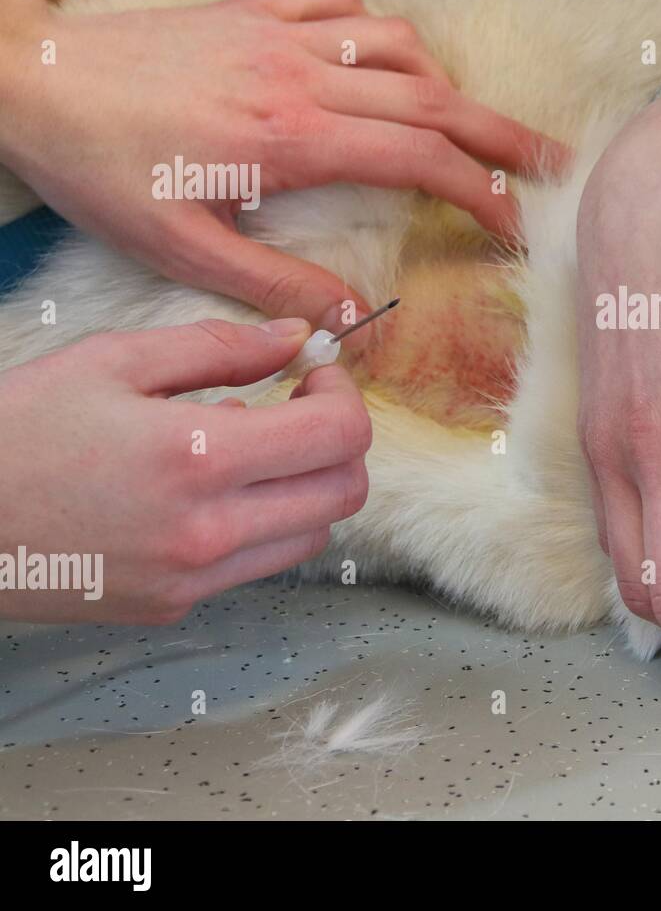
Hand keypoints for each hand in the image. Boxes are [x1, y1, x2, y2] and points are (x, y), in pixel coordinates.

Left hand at [0, 0, 564, 344]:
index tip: (517, 224)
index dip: (481, 193)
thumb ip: (278, 285)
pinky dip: (377, 28)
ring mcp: (280, 34)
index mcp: (293, 141)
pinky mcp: (253, 10)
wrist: (30, 82)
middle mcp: (302, 77)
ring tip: (464, 123)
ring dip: (444, 81)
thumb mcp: (184, 250)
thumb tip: (356, 315)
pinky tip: (378, 60)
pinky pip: (340, 1)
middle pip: (434, 97)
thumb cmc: (103, 172)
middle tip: (552, 161)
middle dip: (502, 135)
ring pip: (398, 43)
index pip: (420, 159)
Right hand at [0, 318, 370, 623]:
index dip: (344, 395)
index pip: (340, 436)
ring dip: (309, 485)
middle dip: (341, 441)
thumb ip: (219, 348)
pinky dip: (265, 523)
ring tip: (257, 448)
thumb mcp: (113, 361)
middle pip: (345, 492)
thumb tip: (293, 337)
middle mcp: (209, 530)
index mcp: (199, 458)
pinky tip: (219, 489)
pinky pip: (258, 565)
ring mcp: (194, 579)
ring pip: (313, 534)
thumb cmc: (18, 432)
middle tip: (302, 408)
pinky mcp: (173, 606)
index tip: (315, 374)